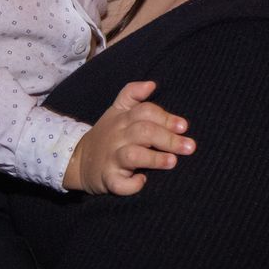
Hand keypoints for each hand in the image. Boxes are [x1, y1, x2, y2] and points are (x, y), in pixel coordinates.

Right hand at [63, 80, 193, 194]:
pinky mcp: (107, 178)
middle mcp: (117, 136)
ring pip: (132, 155)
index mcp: (122, 119)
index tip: (183, 126)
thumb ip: (132, 94)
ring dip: (154, 159)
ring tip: (172, 162)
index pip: (145, 112)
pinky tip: (142, 181)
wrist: (78, 160)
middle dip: (168, 138)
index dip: (165, 117)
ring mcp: (111, 158)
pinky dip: (131, 185)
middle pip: (144, 131)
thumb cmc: (107, 135)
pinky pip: (118, 184)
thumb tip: (152, 84)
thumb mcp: (116, 111)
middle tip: (190, 147)